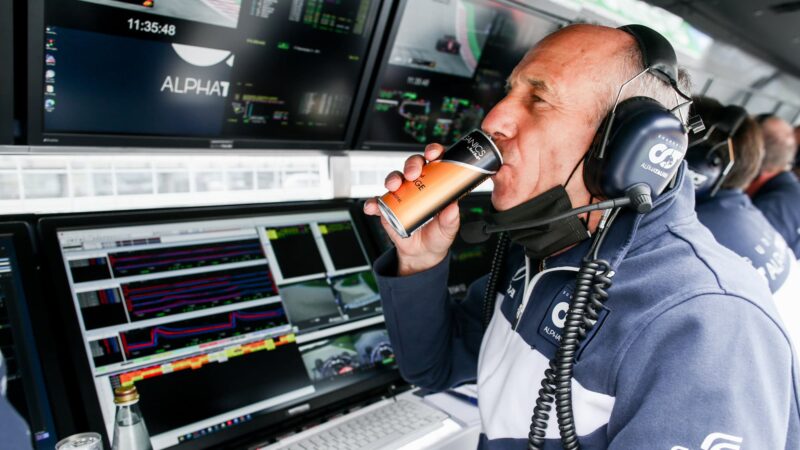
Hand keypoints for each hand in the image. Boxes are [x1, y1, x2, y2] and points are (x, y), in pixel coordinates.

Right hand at [364, 143, 459, 275]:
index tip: (433, 154)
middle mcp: (418, 185)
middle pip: (413, 165)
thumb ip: (450, 219)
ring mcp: (402, 195)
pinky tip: (373, 206)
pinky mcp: (388, 207)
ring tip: (394, 187)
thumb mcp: (448, 229)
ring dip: (392, 179)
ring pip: (395, 179)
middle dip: (411, 165)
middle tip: (412, 174)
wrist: (422, 253)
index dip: (434, 152)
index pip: (436, 161)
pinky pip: (378, 202)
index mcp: (436, 184)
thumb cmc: (438, 235)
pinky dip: (373, 203)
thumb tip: (453, 207)